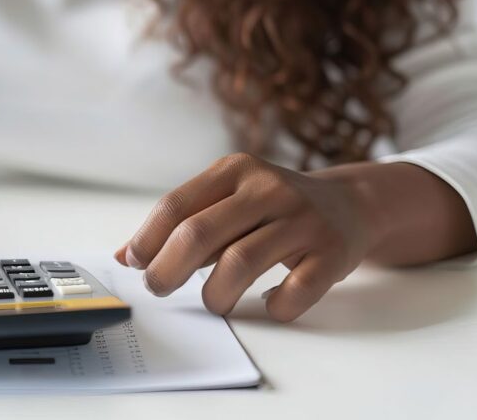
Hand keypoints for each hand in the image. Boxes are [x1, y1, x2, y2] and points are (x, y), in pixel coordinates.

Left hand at [114, 153, 373, 321]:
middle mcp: (269, 188)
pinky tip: (267, 303)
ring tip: (212, 302)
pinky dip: (273, 306)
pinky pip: (294, 291)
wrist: (351, 203)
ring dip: (215, 294)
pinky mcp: (333, 252)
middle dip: (168, 269)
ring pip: (240, 263)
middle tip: (158, 288)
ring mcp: (303, 219)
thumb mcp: (227, 199)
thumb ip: (180, 224)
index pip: (176, 205)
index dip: (147, 239)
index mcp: (235, 170)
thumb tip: (125, 257)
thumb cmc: (273, 207)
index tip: (135, 264)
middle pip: (200, 233)